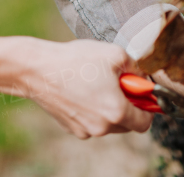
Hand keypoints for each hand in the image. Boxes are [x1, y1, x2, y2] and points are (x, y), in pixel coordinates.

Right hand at [0, 36, 152, 138]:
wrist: (37, 69)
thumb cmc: (75, 60)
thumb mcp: (114, 54)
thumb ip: (136, 68)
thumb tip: (142, 78)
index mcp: (117, 112)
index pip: (145, 122)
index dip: (147, 107)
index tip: (140, 93)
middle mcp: (102, 127)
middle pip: (127, 124)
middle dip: (127, 105)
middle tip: (117, 83)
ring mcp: (85, 130)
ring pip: (108, 123)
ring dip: (109, 108)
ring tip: (95, 84)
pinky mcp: (71, 128)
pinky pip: (91, 122)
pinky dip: (91, 110)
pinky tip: (81, 90)